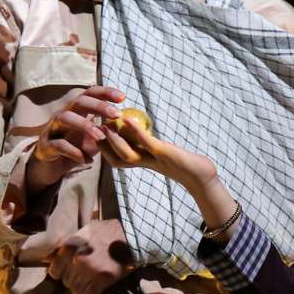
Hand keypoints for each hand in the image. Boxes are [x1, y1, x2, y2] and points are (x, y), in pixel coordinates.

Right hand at [25, 86, 125, 194]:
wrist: (49, 167)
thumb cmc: (73, 148)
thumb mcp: (93, 139)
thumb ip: (107, 132)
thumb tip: (129, 127)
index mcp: (75, 111)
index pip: (89, 94)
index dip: (105, 92)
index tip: (123, 97)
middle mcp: (62, 115)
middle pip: (78, 101)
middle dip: (98, 105)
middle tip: (116, 114)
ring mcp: (52, 129)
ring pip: (65, 118)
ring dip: (85, 126)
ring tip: (100, 137)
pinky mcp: (45, 146)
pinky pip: (59, 145)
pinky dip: (74, 151)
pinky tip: (87, 159)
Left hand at [46, 218, 134, 293]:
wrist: (129, 234)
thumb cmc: (104, 232)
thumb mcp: (81, 232)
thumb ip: (62, 244)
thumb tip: (46, 259)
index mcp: (70, 247)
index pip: (54, 271)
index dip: (59, 273)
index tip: (65, 272)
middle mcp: (78, 260)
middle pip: (66, 282)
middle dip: (72, 280)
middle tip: (80, 275)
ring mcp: (91, 271)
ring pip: (77, 291)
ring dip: (81, 288)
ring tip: (88, 281)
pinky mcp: (104, 279)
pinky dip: (91, 293)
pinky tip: (95, 286)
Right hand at [97, 115, 215, 189]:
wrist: (201, 174)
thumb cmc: (182, 162)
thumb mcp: (161, 152)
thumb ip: (147, 144)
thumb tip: (137, 130)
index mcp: (142, 163)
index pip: (115, 158)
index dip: (102, 148)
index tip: (92, 133)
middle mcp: (144, 163)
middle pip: (116, 159)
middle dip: (102, 146)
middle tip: (91, 129)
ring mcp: (153, 159)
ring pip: (127, 154)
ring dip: (114, 140)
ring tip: (105, 125)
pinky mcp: (164, 154)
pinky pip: (146, 142)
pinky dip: (136, 131)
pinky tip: (127, 119)